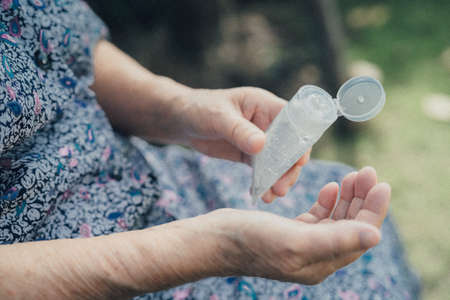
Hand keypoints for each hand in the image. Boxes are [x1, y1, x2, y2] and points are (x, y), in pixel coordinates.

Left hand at [178, 87, 310, 202]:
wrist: (182, 120)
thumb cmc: (200, 109)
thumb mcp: (218, 117)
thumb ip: (239, 131)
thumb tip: (261, 145)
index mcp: (264, 105)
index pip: (292, 122)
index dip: (299, 140)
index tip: (299, 162)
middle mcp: (266, 122)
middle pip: (288, 146)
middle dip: (288, 167)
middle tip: (282, 188)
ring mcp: (259, 139)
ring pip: (277, 161)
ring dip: (277, 178)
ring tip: (273, 196)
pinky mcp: (249, 154)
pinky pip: (262, 170)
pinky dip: (263, 182)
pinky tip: (261, 195)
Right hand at [207, 167, 388, 283]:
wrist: (215, 240)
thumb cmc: (249, 240)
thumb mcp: (294, 239)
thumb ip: (336, 239)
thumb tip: (376, 237)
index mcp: (321, 262)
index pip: (359, 236)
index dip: (373, 210)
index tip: (381, 183)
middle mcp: (316, 256)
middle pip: (350, 226)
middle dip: (362, 199)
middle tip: (367, 170)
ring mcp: (302, 244)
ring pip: (336, 219)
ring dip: (347, 197)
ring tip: (353, 175)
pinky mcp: (290, 232)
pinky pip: (318, 217)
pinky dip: (327, 201)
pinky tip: (330, 187)